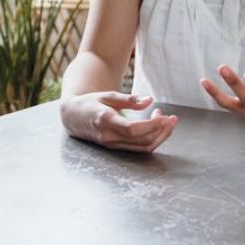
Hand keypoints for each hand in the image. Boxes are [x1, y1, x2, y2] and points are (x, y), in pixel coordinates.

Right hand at [60, 91, 177, 152]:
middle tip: (172, 118)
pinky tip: (156, 128)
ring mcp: (112, 144)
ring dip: (159, 137)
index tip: (165, 115)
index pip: (133, 129)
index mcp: (105, 120)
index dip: (152, 124)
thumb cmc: (89, 103)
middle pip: (142, 140)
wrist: (71, 117)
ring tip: (167, 122)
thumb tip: (150, 100)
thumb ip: (129, 99)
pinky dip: (151, 139)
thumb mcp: (107, 95)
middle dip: (161, 130)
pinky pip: (138, 148)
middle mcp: (109, 136)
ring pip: (142, 147)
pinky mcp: (115, 148)